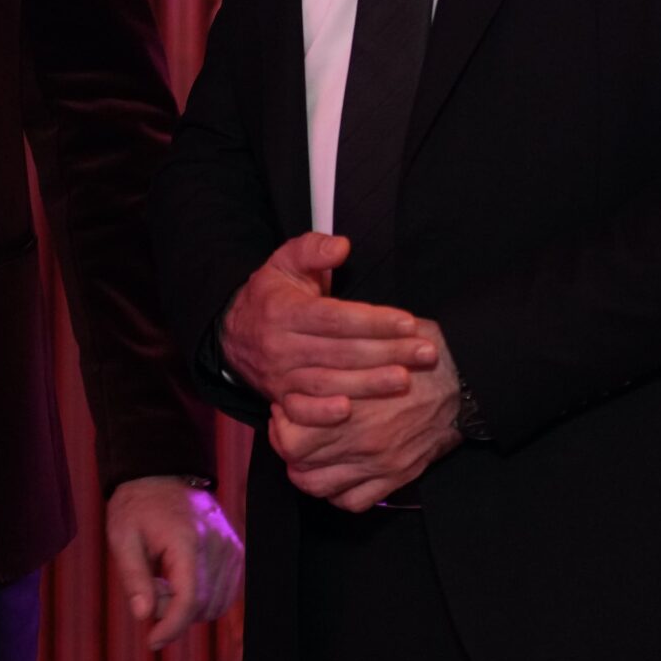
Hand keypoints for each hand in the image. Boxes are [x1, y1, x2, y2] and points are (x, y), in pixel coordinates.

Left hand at [105, 476, 243, 650]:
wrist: (161, 475)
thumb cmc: (137, 506)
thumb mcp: (122, 537)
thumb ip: (133, 578)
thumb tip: (143, 616)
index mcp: (188, 540)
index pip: (189, 600)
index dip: (171, 627)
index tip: (151, 642)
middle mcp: (218, 545)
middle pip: (202, 606)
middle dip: (172, 612)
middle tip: (148, 591)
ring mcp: (232, 549)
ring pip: (216, 605)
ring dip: (187, 606)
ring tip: (162, 580)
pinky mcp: (237, 553)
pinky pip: (225, 594)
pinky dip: (202, 598)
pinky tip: (179, 579)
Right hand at [219, 233, 438, 418]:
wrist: (233, 334)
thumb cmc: (272, 295)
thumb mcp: (285, 262)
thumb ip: (312, 249)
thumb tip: (341, 246)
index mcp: (285, 310)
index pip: (335, 318)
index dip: (373, 321)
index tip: (408, 322)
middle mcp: (281, 345)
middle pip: (340, 352)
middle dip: (387, 352)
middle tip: (426, 352)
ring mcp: (281, 375)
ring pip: (328, 382)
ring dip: (369, 384)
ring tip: (405, 379)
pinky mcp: (281, 398)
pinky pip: (300, 411)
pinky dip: (322, 414)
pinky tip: (349, 411)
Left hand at [269, 320, 462, 511]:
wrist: (461, 380)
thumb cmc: (412, 355)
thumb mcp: (367, 345)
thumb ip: (331, 361)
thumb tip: (300, 363)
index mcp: (348, 407)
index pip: (289, 437)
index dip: (280, 424)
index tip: (285, 409)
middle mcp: (359, 441)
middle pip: (298, 464)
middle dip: (288, 448)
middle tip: (292, 431)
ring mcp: (378, 463)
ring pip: (319, 487)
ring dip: (307, 473)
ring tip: (309, 455)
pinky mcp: (397, 475)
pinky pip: (353, 502)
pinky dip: (338, 493)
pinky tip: (337, 474)